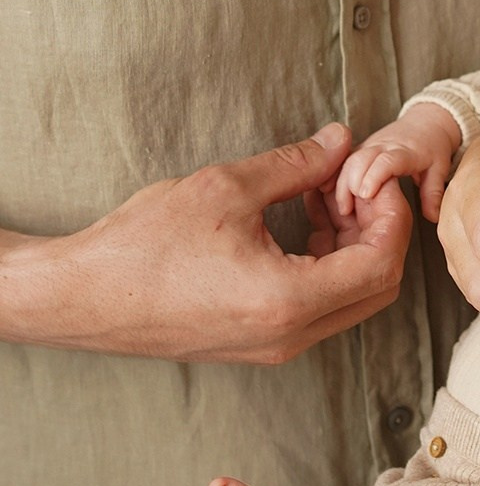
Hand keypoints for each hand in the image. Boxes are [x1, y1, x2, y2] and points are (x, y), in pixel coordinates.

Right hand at [0, 124, 410, 361]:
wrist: (84, 297)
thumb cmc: (145, 245)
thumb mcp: (226, 188)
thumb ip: (296, 164)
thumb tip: (341, 140)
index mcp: (290, 301)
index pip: (381, 265)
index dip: (390, 216)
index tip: (372, 177)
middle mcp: (291, 335)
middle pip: (376, 287)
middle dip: (378, 229)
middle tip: (353, 182)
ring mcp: (276, 345)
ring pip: (350, 297)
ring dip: (351, 242)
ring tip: (323, 189)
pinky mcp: (260, 341)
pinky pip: (319, 304)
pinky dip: (325, 261)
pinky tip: (302, 215)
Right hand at [334, 104, 460, 222]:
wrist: (425, 123)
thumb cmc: (431, 147)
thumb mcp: (439, 169)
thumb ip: (433, 193)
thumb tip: (434, 217)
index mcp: (405, 151)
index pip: (387, 161)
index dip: (374, 176)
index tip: (365, 195)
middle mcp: (384, 145)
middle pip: (360, 160)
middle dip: (350, 184)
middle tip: (347, 210)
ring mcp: (370, 145)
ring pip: (348, 159)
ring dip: (340, 182)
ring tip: (340, 208)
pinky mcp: (360, 147)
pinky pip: (342, 159)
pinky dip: (333, 175)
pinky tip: (325, 192)